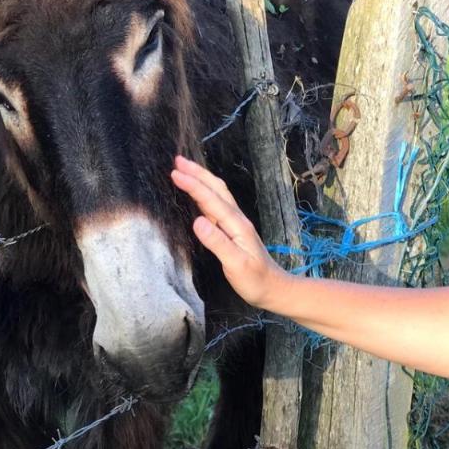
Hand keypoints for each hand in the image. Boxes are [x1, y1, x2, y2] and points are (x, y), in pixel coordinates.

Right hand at [170, 155, 289, 309]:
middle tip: (177, 160)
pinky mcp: (232, 230)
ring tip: (184, 168)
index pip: (211, 199)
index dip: (193, 185)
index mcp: (236, 224)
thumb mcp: (236, 265)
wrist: (274, 288)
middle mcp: (236, 219)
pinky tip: (198, 193)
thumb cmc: (255, 280)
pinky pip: (216, 204)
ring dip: (201, 179)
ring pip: (217, 193)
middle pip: (216, 188)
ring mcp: (235, 223)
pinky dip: (204, 193)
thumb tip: (197, 221)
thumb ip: (217, 243)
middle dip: (197, 172)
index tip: (174, 173)